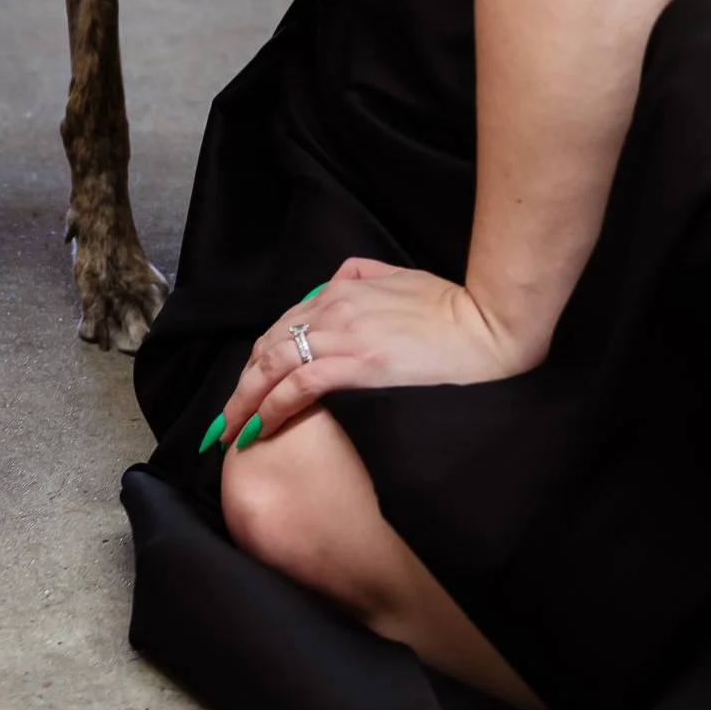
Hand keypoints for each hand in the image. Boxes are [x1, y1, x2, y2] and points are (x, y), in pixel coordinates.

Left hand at [207, 257, 530, 452]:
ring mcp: (341, 337)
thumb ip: (364, 276)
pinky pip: (296, 386)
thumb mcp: (400, 277)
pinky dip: (270, 407)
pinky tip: (258, 428)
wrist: (486, 325)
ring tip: (230, 433)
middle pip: (267, 347)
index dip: (258, 361)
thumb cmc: (452, 307)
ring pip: (272, 367)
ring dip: (244, 403)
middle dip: (240, 386)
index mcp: (341, 289)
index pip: (283, 327)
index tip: (246, 388)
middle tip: (224, 421)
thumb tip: (339, 281)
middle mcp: (331, 309)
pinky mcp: (355, 364)